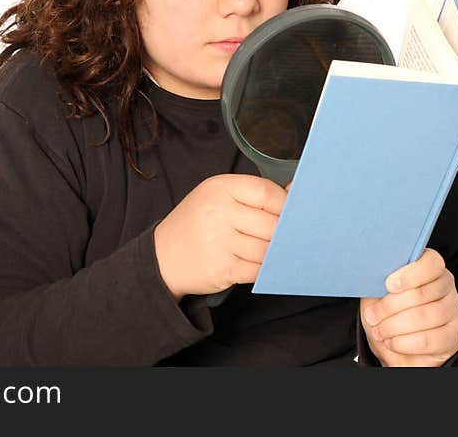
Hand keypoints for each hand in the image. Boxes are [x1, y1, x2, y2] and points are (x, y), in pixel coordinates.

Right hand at [153, 174, 286, 300]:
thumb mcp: (218, 197)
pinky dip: (265, 269)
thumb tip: (295, 191)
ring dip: (274, 252)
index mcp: (219, 188)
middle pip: (272, 223)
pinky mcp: (222, 269)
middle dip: (283, 232)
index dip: (285, 204)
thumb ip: (254, 194)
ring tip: (270, 250)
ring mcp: (219, 242)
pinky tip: (260, 263)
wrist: (162, 257)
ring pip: (267, 249)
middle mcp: (218, 212)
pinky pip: (259, 270)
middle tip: (286, 235)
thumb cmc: (196, 223)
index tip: (289, 212)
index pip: (266, 192)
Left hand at [359, 248, 457, 366]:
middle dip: (390, 307)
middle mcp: (446, 285)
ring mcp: (453, 310)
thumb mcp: (380, 290)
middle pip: (421, 294)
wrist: (398, 339)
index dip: (409, 274)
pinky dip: (404, 343)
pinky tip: (391, 342)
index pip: (431, 263)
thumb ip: (380, 280)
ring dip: (394, 326)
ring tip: (378, 331)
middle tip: (371, 316)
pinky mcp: (452, 336)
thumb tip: (371, 275)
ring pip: (424, 317)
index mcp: (430, 266)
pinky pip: (429, 340)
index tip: (388, 285)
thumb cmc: (389, 307)